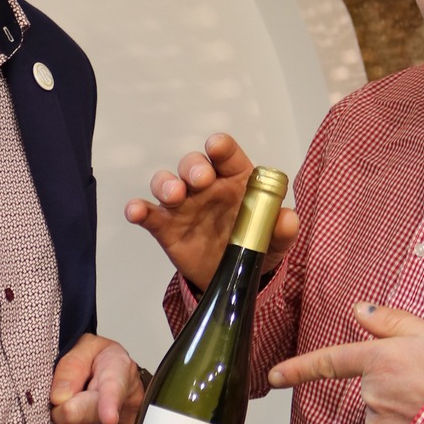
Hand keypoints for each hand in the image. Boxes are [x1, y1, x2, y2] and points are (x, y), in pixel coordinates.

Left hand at [50, 334, 144, 423]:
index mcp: (120, 373)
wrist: (120, 383)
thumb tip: (59, 398)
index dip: (109, 405)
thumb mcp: (85, 350)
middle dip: (62, 414)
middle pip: (82, 421)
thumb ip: (70, 368)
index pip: (113, 390)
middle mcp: (131, 407)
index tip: (109, 418)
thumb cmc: (99, 366)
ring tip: (78, 420)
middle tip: (65, 404)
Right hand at [125, 131, 298, 290]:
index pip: (226, 154)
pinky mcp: (166, 227)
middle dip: (194, 166)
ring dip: (167, 184)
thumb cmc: (256, 244)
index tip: (217, 147)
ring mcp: (184, 205)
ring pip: (167, 183)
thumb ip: (282, 229)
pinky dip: (139, 210)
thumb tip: (288, 218)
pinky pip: (149, 214)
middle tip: (200, 179)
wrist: (235, 276)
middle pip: (194, 164)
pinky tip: (135, 211)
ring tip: (174, 196)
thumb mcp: (275, 240)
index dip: (221, 147)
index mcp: (235, 179)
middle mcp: (207, 186)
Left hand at [267, 303, 423, 423]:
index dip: (297, 368)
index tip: (272, 376)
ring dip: (402, 415)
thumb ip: (393, 322)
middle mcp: (373, 396)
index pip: (330, 361)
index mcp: (380, 360)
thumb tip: (359, 310)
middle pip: (369, 390)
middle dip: (392, 387)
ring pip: (381, 418)